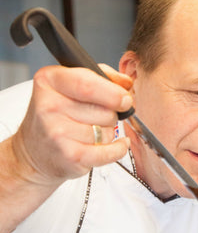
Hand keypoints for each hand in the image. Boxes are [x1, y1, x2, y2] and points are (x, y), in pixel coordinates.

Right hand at [11, 64, 132, 187]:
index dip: (114, 92)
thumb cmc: (56, 117)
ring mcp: (58, 133)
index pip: (88, 83)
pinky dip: (118, 149)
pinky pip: (110, 152)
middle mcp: (50, 106)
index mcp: (50, 80)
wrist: (35, 152)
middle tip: (99, 116)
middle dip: (112, 114)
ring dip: (109, 132)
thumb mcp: (69, 86)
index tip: (125, 99)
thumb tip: (126, 82)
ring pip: (108, 131)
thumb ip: (100, 76)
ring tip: (92, 132)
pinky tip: (114, 145)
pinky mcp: (70, 156)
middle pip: (104, 109)